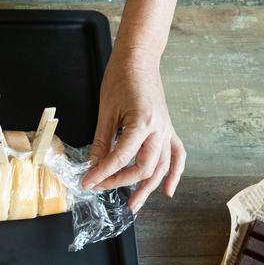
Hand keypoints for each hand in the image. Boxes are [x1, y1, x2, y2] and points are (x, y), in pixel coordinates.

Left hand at [82, 51, 185, 211]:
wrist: (139, 59)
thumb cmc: (120, 78)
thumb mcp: (105, 110)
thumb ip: (101, 140)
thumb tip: (93, 165)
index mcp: (142, 122)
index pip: (120, 157)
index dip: (102, 173)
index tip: (87, 182)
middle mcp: (159, 129)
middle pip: (144, 167)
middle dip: (121, 182)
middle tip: (101, 188)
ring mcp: (167, 130)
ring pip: (162, 166)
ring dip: (148, 188)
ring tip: (134, 205)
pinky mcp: (168, 129)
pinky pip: (176, 155)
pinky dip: (174, 174)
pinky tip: (168, 191)